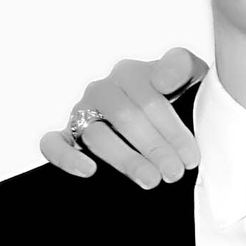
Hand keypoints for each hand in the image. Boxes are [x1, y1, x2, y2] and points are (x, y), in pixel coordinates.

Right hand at [39, 47, 207, 187]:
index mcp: (131, 73)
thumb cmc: (181, 94)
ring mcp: (83, 112)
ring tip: (150, 179)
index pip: (149, 101)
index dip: (172, 131)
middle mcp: (104, 90)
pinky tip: (89, 170)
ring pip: (97, 135)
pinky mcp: (68, 135)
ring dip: (125, 159)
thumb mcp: (191, 74)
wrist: (173, 114)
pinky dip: (66, 157)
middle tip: (174, 173)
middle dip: (154, 148)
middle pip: (126, 119)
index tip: (191, 157)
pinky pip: (54, 143)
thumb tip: (161, 81)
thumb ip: (180, 65)